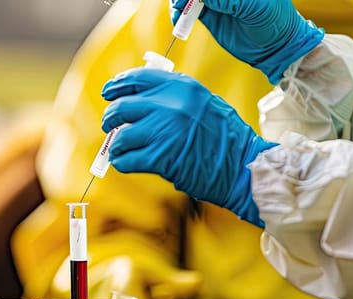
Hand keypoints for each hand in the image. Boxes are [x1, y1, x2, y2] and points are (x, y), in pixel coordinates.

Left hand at [101, 68, 276, 226]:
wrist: (244, 166)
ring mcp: (164, 131)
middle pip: (123, 107)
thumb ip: (176, 97)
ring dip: (116, 145)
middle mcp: (171, 105)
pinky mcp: (161, 158)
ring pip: (121, 135)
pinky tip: (125, 163)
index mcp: (183, 87)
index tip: (109, 92)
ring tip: (120, 150)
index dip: (118, 86)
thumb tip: (142, 99)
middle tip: (111, 127)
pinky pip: (127, 159)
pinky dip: (122, 162)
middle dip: (112, 118)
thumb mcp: (205, 103)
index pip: (138, 79)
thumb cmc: (227, 138)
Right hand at [170, 0, 323, 83]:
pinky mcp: (210, 14)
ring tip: (179, 10)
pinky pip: (189, 10)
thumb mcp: (252, 6)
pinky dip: (181, 12)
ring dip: (180, 2)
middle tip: (180, 3)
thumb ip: (226, 0)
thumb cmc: (274, 21)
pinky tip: (179, 17)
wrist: (275, 47)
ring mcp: (217, 0)